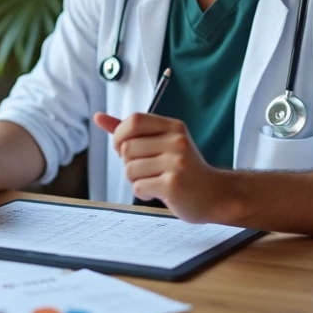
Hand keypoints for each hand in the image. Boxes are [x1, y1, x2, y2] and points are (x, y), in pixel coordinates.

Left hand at [93, 112, 222, 223]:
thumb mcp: (162, 143)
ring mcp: (176, 163)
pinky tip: (159, 192)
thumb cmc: (183, 169)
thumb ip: (130, 131)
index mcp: (173, 127)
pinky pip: (138, 187)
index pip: (134, 120)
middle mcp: (177, 141)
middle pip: (127, 148)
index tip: (124, 148)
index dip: (120, 135)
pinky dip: (143, 193)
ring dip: (135, 180)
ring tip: (155, 181)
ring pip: (130, 169)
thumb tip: (98, 117)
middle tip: (147, 170)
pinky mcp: (173, 184)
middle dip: (128, 163)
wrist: (214, 195)